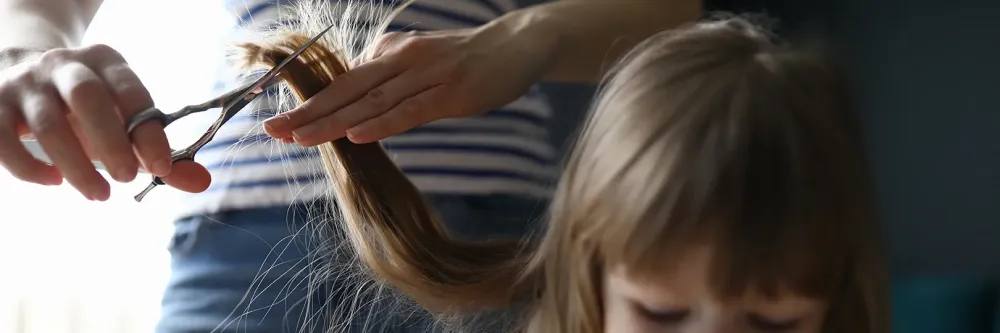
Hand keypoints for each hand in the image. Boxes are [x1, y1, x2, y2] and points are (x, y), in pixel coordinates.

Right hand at [0, 45, 209, 200]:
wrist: (21, 82)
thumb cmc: (86, 112)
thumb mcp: (123, 125)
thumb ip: (160, 154)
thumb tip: (202, 182)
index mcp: (105, 62)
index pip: (131, 91)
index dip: (148, 129)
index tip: (163, 167)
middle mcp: (63, 66)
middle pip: (87, 96)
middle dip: (110, 140)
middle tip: (127, 178)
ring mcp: (24, 84)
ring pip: (47, 123)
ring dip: (76, 165)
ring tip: (99, 195)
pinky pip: (3, 139)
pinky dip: (29, 166)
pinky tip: (53, 181)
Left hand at [262, 20, 557, 144]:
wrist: (517, 46)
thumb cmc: (467, 58)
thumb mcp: (421, 60)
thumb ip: (390, 74)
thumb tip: (359, 92)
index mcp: (392, 54)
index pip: (343, 83)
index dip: (310, 103)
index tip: (279, 123)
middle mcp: (403, 60)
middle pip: (348, 90)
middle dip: (309, 112)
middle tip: (274, 131)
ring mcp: (427, 75)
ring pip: (373, 102)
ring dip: (335, 121)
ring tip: (302, 138)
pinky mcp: (452, 92)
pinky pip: (411, 110)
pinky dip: (383, 123)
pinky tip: (358, 136)